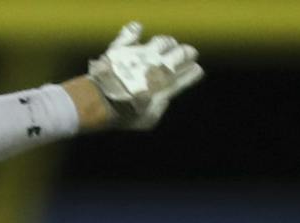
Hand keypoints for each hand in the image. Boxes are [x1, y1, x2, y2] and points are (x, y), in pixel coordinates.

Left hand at [87, 22, 202, 130]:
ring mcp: (138, 54)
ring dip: (167, 42)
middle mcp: (154, 65)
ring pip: (160, 42)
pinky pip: (130, 34)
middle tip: (189, 52)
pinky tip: (138, 27)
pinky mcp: (121, 48)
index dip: (191, 73)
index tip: (198, 69)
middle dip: (185, 53)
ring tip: (170, 43)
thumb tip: (165, 96)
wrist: (101, 99)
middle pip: (176, 55)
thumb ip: (160, 105)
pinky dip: (134, 30)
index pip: (182, 77)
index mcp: (162, 85)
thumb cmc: (124, 114)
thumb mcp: (148, 118)